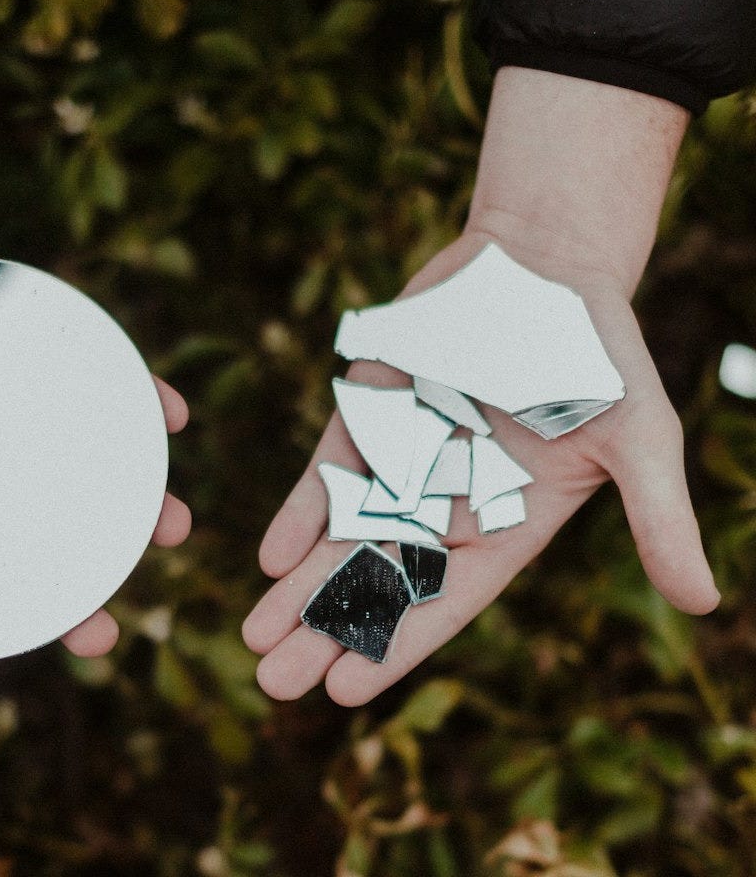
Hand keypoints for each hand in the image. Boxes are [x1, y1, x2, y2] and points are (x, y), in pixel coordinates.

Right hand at [0, 180, 190, 705]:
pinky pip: (100, 373)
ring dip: (132, 503)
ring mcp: (6, 400)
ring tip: (171, 529)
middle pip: (24, 536)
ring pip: (79, 466)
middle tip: (101, 633)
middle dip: (67, 590)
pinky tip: (174, 417)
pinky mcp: (36, 338)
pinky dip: (143, 395)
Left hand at [242, 228, 718, 704]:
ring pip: (342, 535)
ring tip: (253, 637)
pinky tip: (268, 555)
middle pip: (379, 580)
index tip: (343, 689)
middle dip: (327, 629)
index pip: (444, 600)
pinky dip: (300, 510)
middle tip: (273, 681)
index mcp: (507, 524)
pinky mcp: (369, 415)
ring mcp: (402, 460)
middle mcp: (447, 502)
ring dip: (299, 585)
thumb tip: (703, 604)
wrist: (543, 266)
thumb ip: (656, 515)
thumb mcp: (639, 433)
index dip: (395, 644)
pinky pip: (328, 473)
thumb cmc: (599, 351)